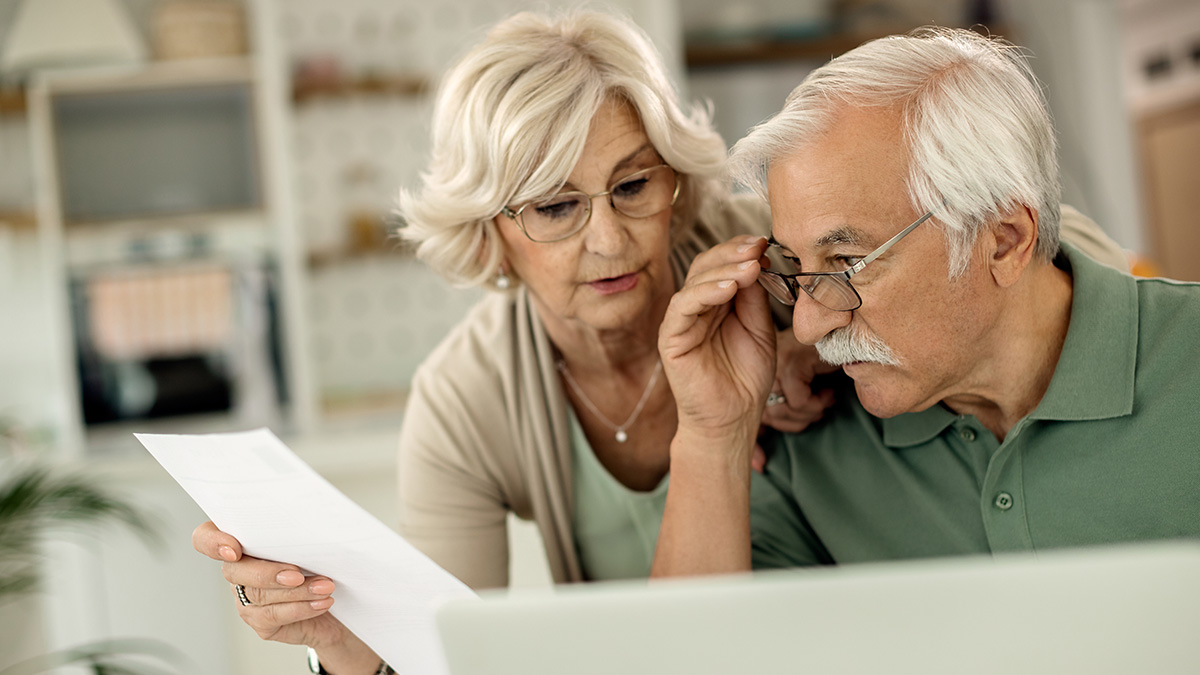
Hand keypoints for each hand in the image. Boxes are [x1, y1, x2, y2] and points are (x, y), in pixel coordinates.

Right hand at [192, 521, 372, 663]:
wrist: (338, 600)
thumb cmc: (321, 563)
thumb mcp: (310, 541)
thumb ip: (297, 532)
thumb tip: (310, 526)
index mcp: (243, 542)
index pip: (206, 538)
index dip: (212, 542)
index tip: (234, 549)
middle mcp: (238, 570)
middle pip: (234, 571)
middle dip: (268, 573)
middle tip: (298, 574)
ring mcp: (245, 598)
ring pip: (260, 595)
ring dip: (298, 590)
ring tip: (325, 586)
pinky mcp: (260, 622)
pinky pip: (274, 615)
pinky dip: (302, 607)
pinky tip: (321, 602)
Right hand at [659, 235, 776, 452]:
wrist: (733, 419)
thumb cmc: (746, 377)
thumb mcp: (760, 328)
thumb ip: (755, 297)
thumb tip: (759, 260)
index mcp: (717, 302)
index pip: (723, 265)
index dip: (741, 250)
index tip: (765, 241)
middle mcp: (696, 307)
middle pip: (706, 266)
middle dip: (732, 253)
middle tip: (757, 246)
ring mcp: (681, 321)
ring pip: (695, 282)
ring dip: (723, 270)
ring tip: (750, 267)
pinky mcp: (671, 337)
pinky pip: (683, 307)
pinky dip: (705, 293)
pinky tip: (728, 288)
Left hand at [754, 330, 839, 470]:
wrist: (849, 335)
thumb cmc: (827, 366)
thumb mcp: (801, 396)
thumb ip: (780, 421)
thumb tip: (758, 466)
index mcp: (756, 376)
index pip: (748, 415)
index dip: (754, 445)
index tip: (759, 465)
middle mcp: (759, 367)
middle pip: (770, 417)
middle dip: (799, 421)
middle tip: (820, 409)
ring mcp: (773, 363)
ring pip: (784, 410)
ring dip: (812, 412)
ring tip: (825, 398)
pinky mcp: (791, 361)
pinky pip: (800, 401)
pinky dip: (819, 402)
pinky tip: (828, 390)